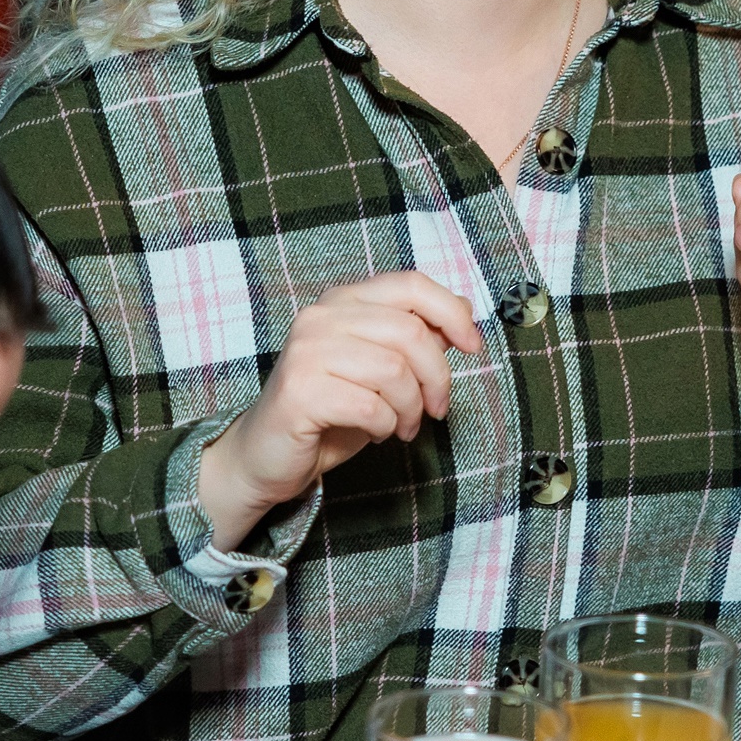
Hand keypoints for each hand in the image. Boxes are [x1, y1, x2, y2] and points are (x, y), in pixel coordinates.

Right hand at [198, 271, 481, 550]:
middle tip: (435, 409)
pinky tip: (377, 432)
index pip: (411, 285)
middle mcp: (321, 317)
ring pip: (394, 371)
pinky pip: (370, 406)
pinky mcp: (299, 391)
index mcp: (343, 300)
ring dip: (411, 408)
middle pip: (410, 332)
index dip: (452, 313)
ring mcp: (306, 351)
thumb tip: (461, 312)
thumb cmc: (331, 410)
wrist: (266, 455)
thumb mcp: (382, 368)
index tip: (474, 346)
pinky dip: (386, 426)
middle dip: (436, 377)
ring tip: (402, 425)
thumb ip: (415, 337)